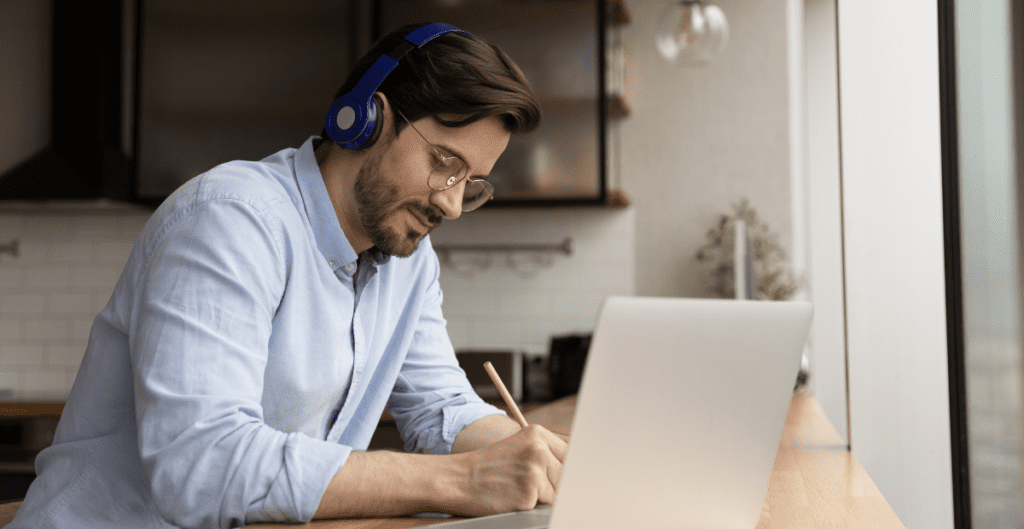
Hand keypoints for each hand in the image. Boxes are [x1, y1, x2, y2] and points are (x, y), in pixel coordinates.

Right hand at [447, 424, 567, 516]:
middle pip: (567, 475)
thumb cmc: (487, 467)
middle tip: (530, 484)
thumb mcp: (519, 448)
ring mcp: (534, 471)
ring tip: (517, 489)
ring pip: (558, 493)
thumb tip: (577, 469)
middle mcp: (539, 449)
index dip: (570, 468)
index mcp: (538, 434)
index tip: (569, 476)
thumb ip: (547, 454)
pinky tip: (512, 497)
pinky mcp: (529, 493)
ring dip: (543, 497)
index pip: (572, 453)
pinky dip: (531, 507)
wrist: (457, 479)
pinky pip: (544, 507)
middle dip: (555, 484)